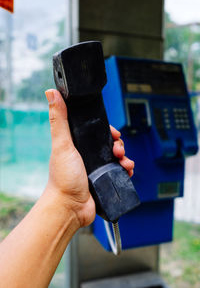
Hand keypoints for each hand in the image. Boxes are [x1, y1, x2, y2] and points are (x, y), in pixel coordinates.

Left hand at [45, 89, 134, 227]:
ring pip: (117, 158)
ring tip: (124, 162)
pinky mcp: (105, 181)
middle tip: (117, 150)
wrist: (71, 207)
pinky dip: (126, 170)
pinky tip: (127, 171)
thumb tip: (52, 93)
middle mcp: (88, 156)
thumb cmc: (63, 178)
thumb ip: (59, 120)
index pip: (96, 132)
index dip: (107, 130)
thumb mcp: (62, 144)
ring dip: (125, 157)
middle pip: (109, 144)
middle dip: (118, 144)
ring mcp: (97, 169)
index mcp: (78, 145)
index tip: (113, 133)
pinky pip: (120, 172)